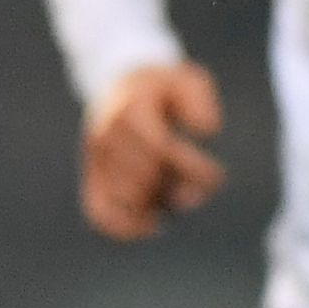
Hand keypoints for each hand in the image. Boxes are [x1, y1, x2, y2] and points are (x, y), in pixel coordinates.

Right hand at [82, 59, 226, 238]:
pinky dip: (124, 227)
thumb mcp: (190, 81)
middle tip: (201, 192)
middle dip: (179, 188)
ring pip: (125, 196)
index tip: (216, 175)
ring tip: (178, 199)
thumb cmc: (166, 86)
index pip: (160, 148)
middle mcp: (106, 133)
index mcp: (130, 108)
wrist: (124, 80)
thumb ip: (200, 103)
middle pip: (144, 176)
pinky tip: (152, 227)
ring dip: (157, 203)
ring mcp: (95, 156)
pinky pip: (98, 211)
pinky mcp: (92, 174)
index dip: (192, 168)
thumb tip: (203, 133)